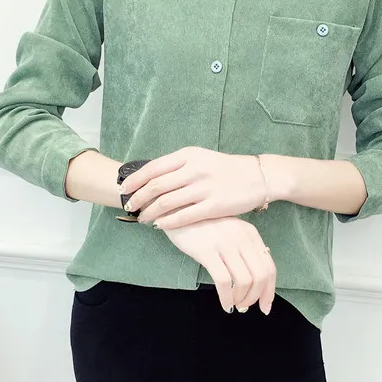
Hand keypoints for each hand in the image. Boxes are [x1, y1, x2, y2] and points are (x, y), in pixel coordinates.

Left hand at [119, 147, 268, 229]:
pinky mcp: (214, 205)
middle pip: (156, 186)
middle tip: (129, 207)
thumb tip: (151, 177)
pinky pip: (184, 216)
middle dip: (138, 199)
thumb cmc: (226, 169)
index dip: (135, 181)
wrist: (258, 176)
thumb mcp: (201, 158)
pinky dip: (168, 222)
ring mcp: (204, 188)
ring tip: (142, 219)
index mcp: (189, 155)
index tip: (123, 189)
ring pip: (166, 203)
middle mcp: (194, 169)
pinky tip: (160, 226)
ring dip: (150, 213)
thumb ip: (178, 166)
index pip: (153, 168)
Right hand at [161, 216, 275, 314]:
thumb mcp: (229, 231)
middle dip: (256, 298)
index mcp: (250, 234)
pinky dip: (226, 298)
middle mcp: (242, 238)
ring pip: (244, 281)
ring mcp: (225, 244)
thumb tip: (253, 281)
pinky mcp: (206, 251)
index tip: (264, 306)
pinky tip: (224, 304)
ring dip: (241, 299)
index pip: (269, 267)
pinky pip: (223, 281)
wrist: (178, 207)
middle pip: (261, 276)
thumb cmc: (203, 224)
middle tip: (246, 307)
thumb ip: (242, 249)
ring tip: (233, 305)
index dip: (270, 291)